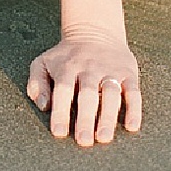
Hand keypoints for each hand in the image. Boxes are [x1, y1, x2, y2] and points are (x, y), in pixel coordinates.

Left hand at [27, 27, 141, 145]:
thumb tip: (43, 106)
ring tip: (104, 138)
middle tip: (84, 141)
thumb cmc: (66, 56)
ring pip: (111, 94)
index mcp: (67, 67)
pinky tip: (131, 126)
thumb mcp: (44, 62)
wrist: (95, 29)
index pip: (63, 90)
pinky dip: (134, 109)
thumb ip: (37, 82)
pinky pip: (133, 92)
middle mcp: (89, 68)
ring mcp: (110, 70)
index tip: (59, 133)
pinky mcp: (128, 73)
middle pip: (88, 94)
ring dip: (108, 116)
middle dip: (85, 118)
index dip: (61, 111)